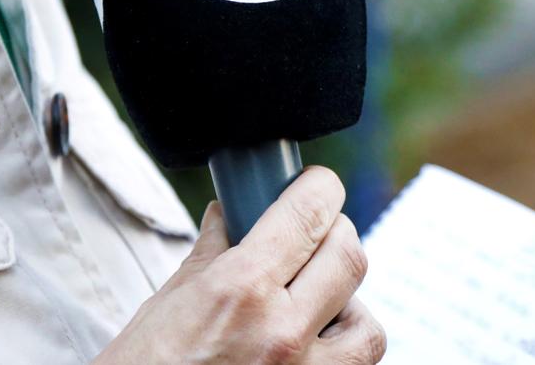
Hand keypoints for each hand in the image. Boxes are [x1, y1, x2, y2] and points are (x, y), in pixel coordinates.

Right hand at [94, 166, 385, 363]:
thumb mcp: (168, 301)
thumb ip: (212, 253)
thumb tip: (228, 213)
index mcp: (239, 290)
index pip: (309, 215)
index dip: (321, 189)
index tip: (317, 185)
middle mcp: (281, 333)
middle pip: (348, 258)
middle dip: (334, 235)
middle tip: (311, 236)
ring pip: (366, 326)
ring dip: (347, 306)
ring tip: (313, 304)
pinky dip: (340, 351)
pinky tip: (309, 344)